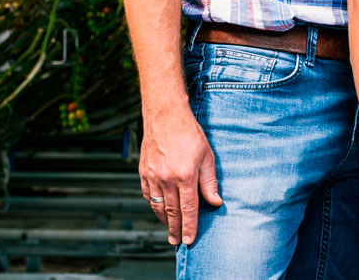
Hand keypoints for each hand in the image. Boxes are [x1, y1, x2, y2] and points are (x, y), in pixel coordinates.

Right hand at [138, 109, 222, 245]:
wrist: (165, 116)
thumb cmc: (190, 134)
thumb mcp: (207, 156)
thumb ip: (209, 182)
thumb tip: (215, 202)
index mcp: (185, 176)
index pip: (188, 209)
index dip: (189, 227)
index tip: (189, 240)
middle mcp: (166, 179)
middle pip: (171, 212)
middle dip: (175, 229)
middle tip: (177, 242)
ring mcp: (152, 176)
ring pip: (157, 205)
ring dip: (163, 220)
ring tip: (169, 229)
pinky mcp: (143, 172)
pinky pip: (147, 195)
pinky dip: (153, 205)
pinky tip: (160, 209)